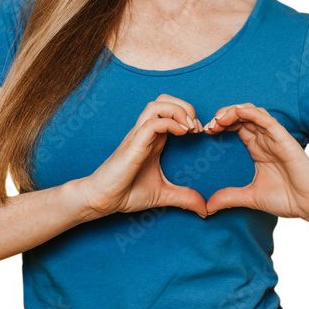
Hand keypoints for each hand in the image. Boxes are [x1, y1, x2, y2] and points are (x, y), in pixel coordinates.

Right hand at [81, 94, 207, 218]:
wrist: (102, 200)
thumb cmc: (126, 192)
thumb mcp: (163, 194)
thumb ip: (184, 197)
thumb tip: (205, 209)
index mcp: (153, 139)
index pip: (170, 109)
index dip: (188, 114)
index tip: (199, 133)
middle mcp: (146, 133)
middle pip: (164, 99)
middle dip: (185, 106)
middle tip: (195, 127)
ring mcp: (138, 136)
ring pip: (157, 105)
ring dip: (178, 110)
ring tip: (189, 128)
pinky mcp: (134, 144)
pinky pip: (152, 123)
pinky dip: (170, 123)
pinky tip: (181, 135)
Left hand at [203, 104, 308, 220]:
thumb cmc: (288, 199)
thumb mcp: (250, 197)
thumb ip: (229, 197)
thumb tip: (207, 208)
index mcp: (257, 149)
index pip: (236, 127)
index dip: (220, 125)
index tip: (206, 132)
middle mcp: (265, 140)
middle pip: (241, 116)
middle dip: (222, 116)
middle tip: (208, 126)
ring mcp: (274, 138)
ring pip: (252, 113)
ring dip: (233, 112)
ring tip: (218, 120)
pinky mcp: (284, 139)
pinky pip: (266, 120)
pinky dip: (251, 113)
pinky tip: (236, 113)